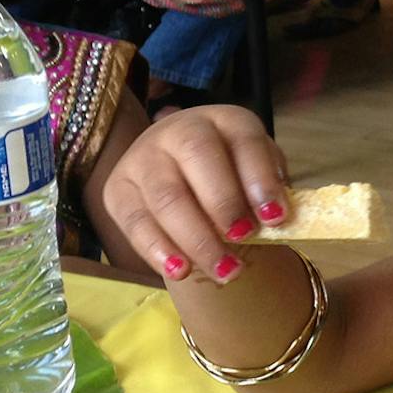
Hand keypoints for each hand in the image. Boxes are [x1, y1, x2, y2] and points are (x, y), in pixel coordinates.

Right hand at [97, 105, 292, 283]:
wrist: (178, 171)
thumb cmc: (229, 174)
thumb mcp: (255, 171)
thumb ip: (268, 187)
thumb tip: (276, 217)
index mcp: (223, 120)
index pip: (244, 140)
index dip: (260, 178)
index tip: (276, 217)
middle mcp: (178, 129)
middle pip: (198, 156)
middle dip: (224, 202)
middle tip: (244, 239)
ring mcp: (142, 157)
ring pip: (166, 196)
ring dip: (197, 238)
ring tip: (224, 271)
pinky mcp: (116, 190)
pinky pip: (135, 222)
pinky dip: (158, 250)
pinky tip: (181, 271)